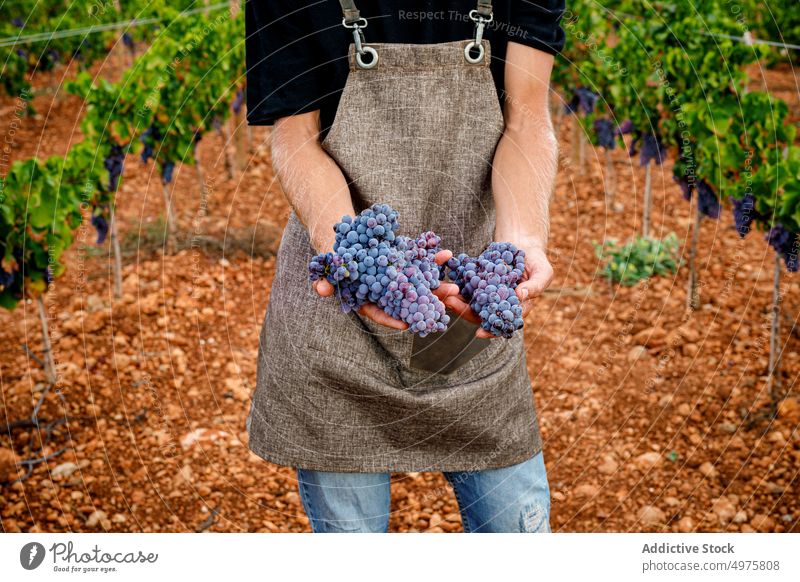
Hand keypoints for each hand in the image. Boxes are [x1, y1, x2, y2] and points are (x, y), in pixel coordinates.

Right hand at [313, 250, 460, 329]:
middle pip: (406, 302)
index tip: (407, 325)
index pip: (380, 313)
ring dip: (437, 285)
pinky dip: (434, 259)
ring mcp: (397, 276)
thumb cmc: (333, 258)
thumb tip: (321, 289)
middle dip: (425, 304)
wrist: (343, 238)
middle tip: (443, 306)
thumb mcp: (326, 270)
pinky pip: (421, 261)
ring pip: (419, 284)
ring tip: (454, 286)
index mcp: (367, 299)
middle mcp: (386, 291)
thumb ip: (325, 281)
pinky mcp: (404, 261)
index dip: (391, 319)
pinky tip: (447, 255)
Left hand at [443, 239, 553, 338]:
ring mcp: (488, 293)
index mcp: (516, 308)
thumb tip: (521, 295)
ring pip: (471, 302)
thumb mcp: (543, 272)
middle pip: (481, 314)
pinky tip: (447, 282)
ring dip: (458, 300)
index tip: (479, 334)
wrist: (523, 246)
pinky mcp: (480, 281)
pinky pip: (466, 286)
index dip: (492, 330)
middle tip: (453, 306)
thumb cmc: (537, 262)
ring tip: (447, 295)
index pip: (503, 324)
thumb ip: (535, 285)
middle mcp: (499, 304)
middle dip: (466, 312)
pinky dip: (457, 285)